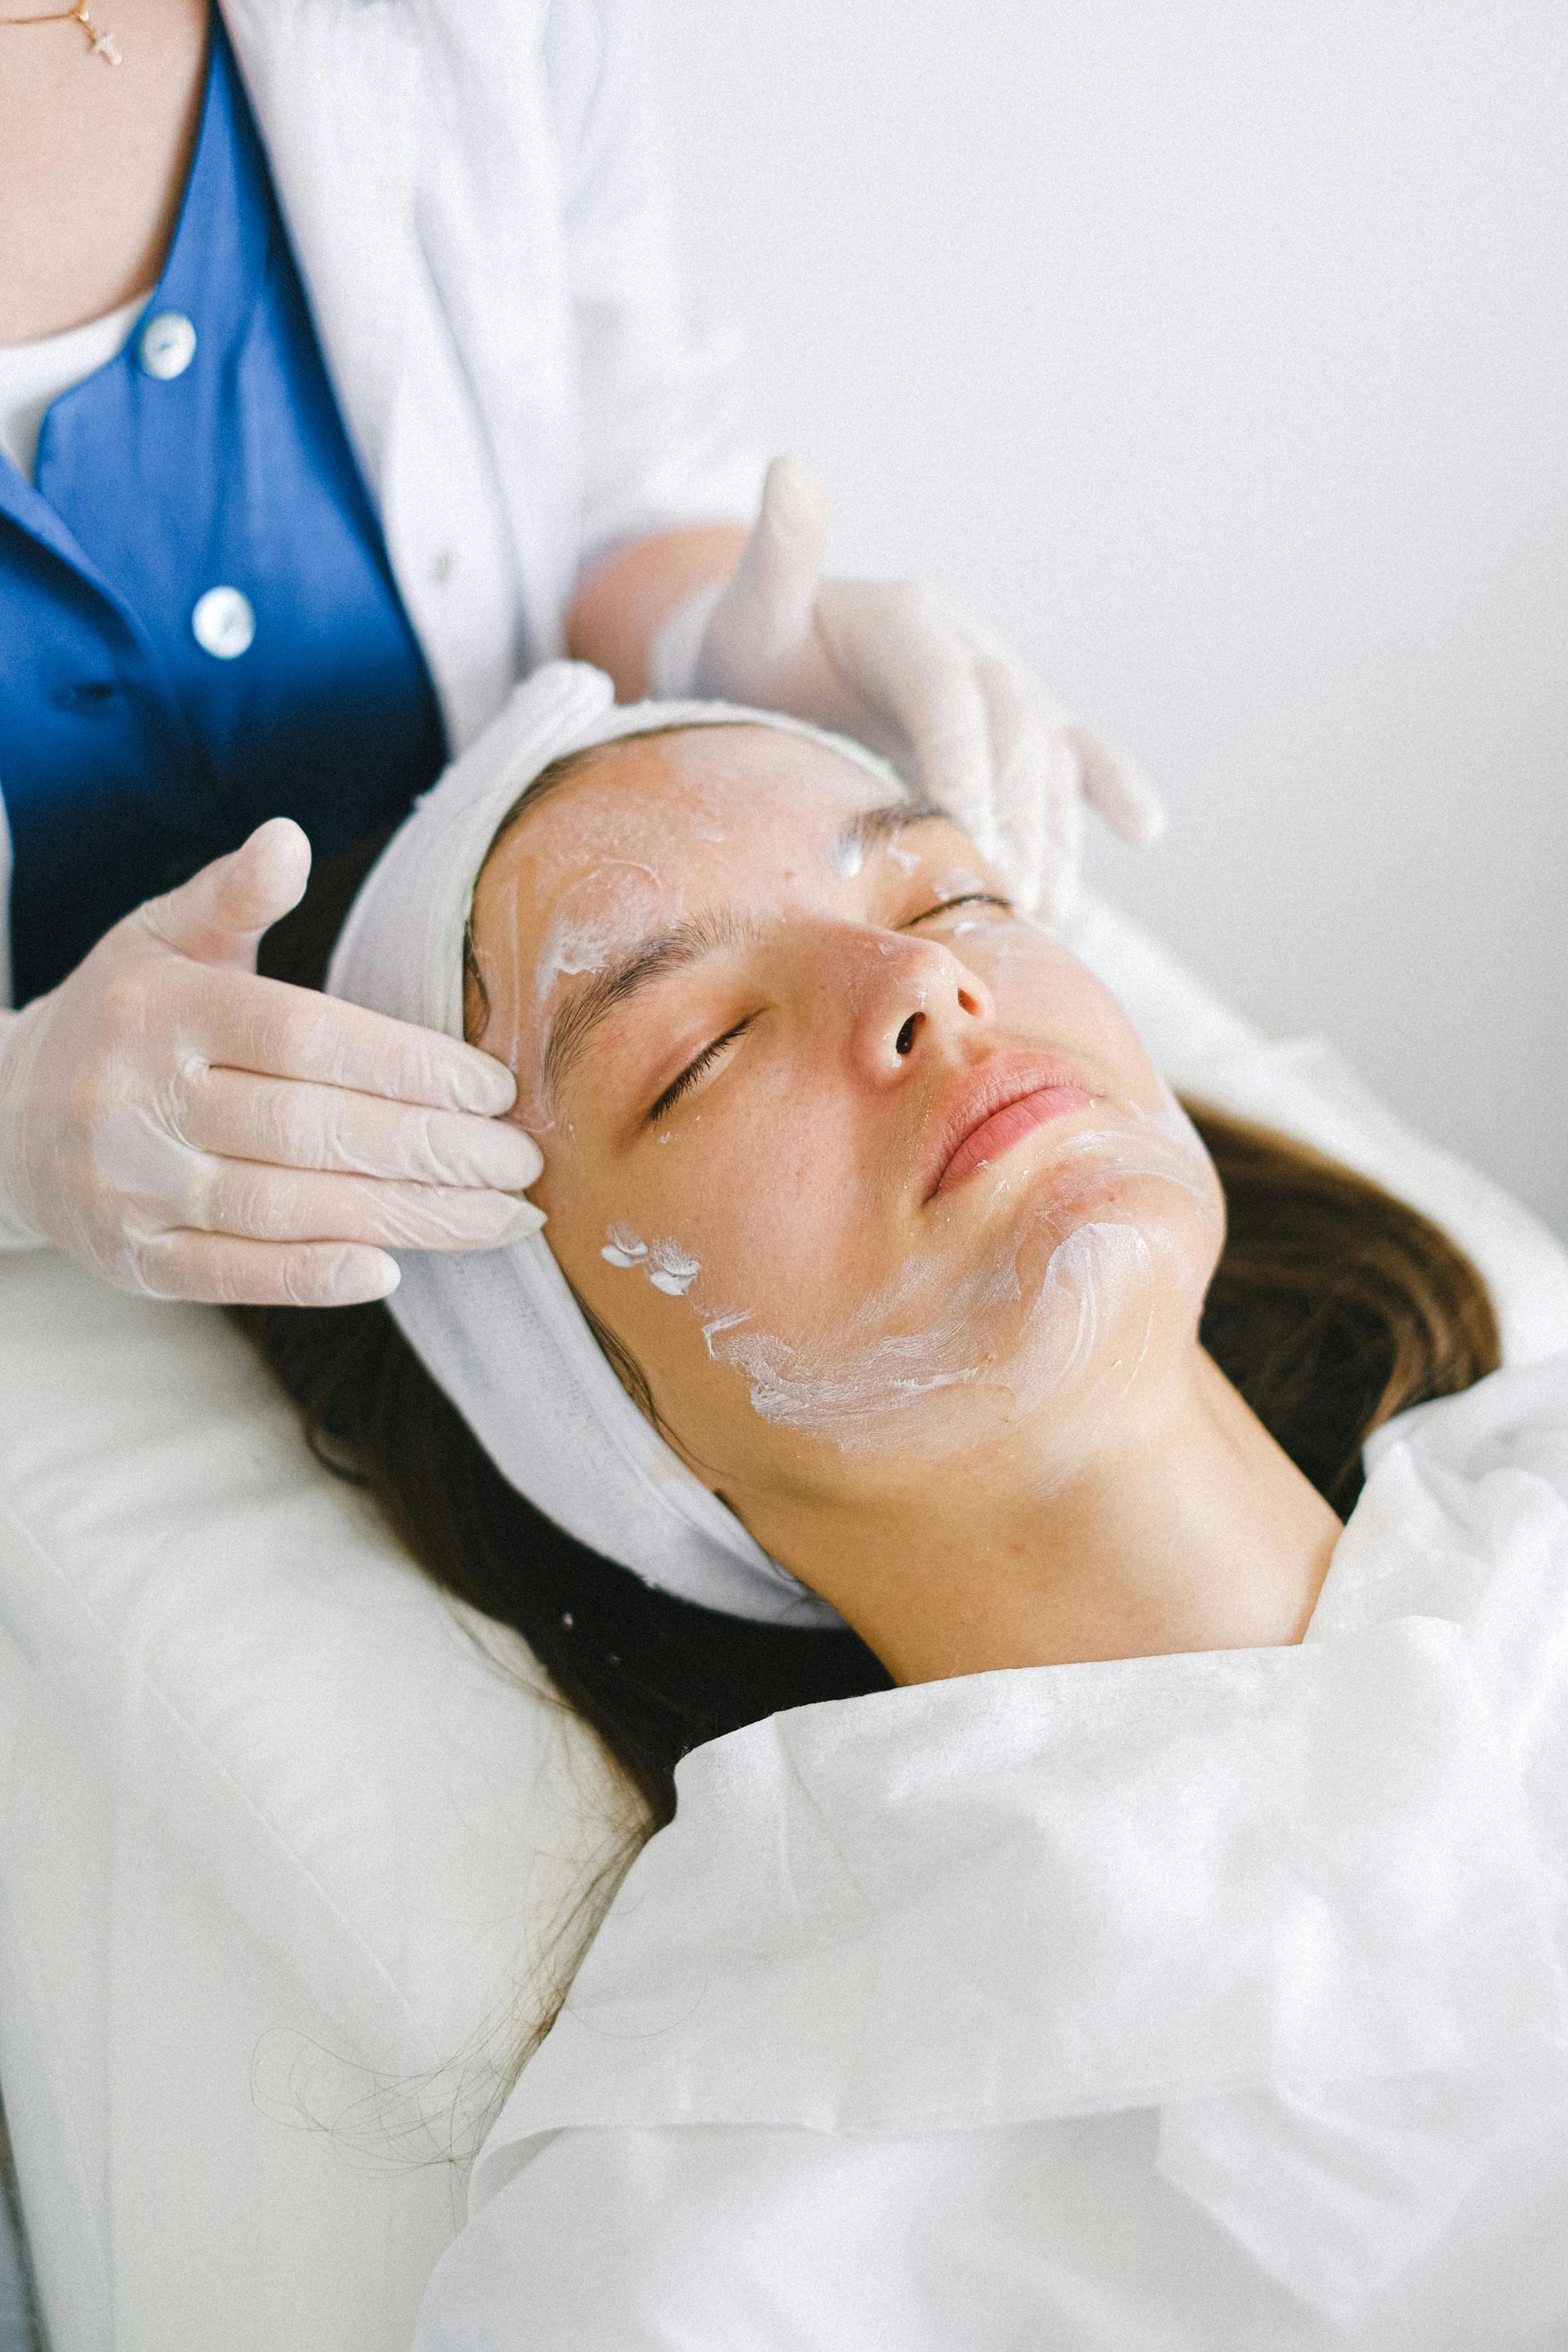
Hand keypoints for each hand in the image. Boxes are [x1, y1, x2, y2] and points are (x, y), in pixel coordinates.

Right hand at [0, 820, 543, 1304]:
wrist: (1, 1116)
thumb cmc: (126, 1016)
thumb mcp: (163, 936)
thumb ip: (234, 894)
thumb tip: (288, 837)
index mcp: (165, 1008)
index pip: (306, 1037)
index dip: (407, 1066)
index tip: (495, 1091)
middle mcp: (140, 1097)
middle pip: (310, 1129)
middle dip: (431, 1151)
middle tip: (522, 1166)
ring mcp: (130, 1185)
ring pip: (286, 1208)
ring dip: (404, 1219)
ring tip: (499, 1221)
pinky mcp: (129, 1259)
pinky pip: (228, 1274)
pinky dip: (310, 1276)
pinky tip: (390, 1271)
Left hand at [650, 455, 1164, 921]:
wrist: (770, 657)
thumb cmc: (752, 643)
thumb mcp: (750, 606)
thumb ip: (777, 555)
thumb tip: (790, 467)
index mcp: (908, 617)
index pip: (946, 691)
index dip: (960, 757)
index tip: (962, 827)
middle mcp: (967, 646)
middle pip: (1010, 729)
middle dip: (1015, 812)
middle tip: (1007, 891)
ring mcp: (997, 685)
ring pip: (1045, 755)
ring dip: (1055, 829)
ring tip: (1045, 906)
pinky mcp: (1011, 727)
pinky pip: (1070, 755)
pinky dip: (1108, 787)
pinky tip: (1145, 827)